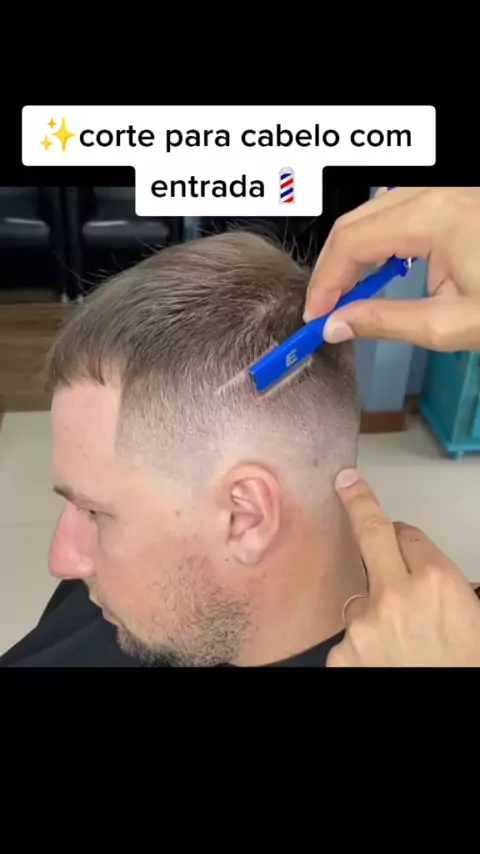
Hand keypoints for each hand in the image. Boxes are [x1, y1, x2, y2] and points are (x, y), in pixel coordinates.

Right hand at [304, 187, 479, 350]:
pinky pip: (397, 209)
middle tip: (323, 307)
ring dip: (351, 251)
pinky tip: (376, 268)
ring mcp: (444, 191)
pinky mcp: (452, 199)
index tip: (315, 314)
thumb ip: (386, 322)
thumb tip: (336, 326)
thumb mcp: (449, 324)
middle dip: (331, 268)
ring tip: (346, 292)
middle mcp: (435, 192)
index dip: (324, 281)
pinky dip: (376, 237)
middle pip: (355, 222)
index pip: (351, 242)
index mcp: (433, 217)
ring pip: (371, 212)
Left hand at [326, 468, 479, 666]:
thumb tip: (413, 563)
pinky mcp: (344, 654)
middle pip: (371, 535)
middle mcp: (398, 595)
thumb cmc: (465, 662)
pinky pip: (349, 635)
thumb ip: (438, 583)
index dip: (406, 541)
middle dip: (358, 504)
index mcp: (439, 582)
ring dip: (372, 608)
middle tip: (345, 484)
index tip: (391, 526)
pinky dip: (362, 644)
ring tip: (400, 642)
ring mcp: (366, 625)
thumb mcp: (471, 616)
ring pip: (359, 596)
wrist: (453, 700)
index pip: (408, 535)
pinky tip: (383, 659)